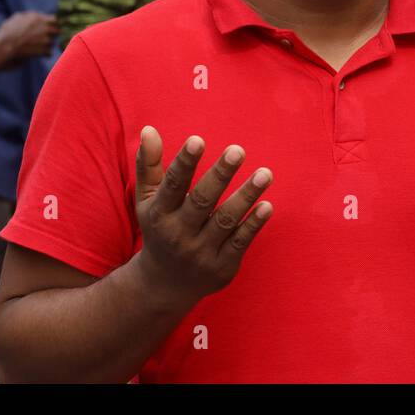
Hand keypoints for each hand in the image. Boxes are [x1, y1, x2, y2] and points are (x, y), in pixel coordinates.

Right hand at [0, 11, 58, 63]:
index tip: (49, 28)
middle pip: (57, 31)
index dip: (53, 24)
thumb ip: (29, 16)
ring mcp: (46, 39)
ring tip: (33, 46)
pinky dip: (43, 54)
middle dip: (51, 35)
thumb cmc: (6, 33)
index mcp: (38, 18)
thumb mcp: (16, 18)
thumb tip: (36, 15)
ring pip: (52, 42)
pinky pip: (49, 52)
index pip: (55, 19)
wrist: (2, 48)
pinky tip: (34, 53)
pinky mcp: (44, 51)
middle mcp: (44, 28)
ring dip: (46, 45)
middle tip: (42, 38)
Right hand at [134, 127, 273, 304]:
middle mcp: (179, 234)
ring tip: (265, 173)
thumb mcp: (147, 200)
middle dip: (220, 175)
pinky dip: (253, 224)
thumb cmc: (159, 229)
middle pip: (202, 201)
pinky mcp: (222, 267)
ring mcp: (201, 252)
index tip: (198, 140)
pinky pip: (240, 242)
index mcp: (160, 213)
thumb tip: (149, 130)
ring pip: (226, 221)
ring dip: (246, 196)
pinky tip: (267, 205)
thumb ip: (149, 165)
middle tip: (237, 150)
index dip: (184, 162)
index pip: (172, 185)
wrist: (165, 284)